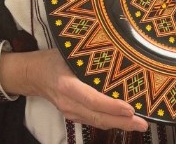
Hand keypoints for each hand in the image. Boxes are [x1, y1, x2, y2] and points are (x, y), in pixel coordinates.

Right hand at [0, 48, 147, 130]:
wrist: (32, 75)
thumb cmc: (53, 59)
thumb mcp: (69, 52)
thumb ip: (90, 55)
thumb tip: (117, 50)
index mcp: (67, 84)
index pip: (92, 100)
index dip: (111, 106)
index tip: (130, 109)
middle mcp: (68, 102)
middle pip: (98, 116)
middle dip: (122, 122)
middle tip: (143, 124)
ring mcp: (69, 111)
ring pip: (97, 121)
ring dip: (118, 125)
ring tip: (139, 124)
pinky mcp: (72, 114)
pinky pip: (93, 120)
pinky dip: (109, 122)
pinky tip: (123, 121)